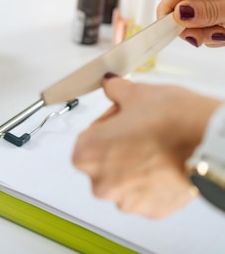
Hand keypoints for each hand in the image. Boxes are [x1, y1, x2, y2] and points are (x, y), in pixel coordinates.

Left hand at [72, 75, 219, 217]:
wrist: (209, 142)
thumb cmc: (172, 121)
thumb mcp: (136, 94)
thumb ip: (114, 90)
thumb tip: (110, 84)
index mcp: (86, 153)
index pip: (88, 136)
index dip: (107, 123)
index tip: (122, 118)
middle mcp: (100, 182)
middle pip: (103, 160)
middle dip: (118, 146)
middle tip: (140, 131)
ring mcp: (126, 200)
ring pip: (123, 180)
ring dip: (134, 166)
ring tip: (155, 148)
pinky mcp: (151, 210)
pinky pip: (144, 194)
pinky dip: (151, 182)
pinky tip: (164, 164)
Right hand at [157, 0, 224, 47]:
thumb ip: (210, 10)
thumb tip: (178, 15)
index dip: (168, 11)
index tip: (164, 33)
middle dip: (189, 20)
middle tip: (203, 37)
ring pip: (197, 4)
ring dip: (206, 25)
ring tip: (224, 32)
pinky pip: (211, 6)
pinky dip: (217, 22)